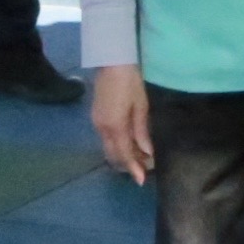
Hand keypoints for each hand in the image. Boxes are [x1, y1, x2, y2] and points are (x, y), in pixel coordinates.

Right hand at [92, 64, 153, 182]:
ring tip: (141, 157)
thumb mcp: (140, 106)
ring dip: (123, 155)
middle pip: (113, 155)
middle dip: (128, 164)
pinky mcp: (96, 117)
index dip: (133, 169)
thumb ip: (141, 131)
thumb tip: (147, 153)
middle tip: (146, 168)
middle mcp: (102, 128)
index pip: (124, 155)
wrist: (111, 62)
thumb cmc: (130, 82)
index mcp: (114, 127)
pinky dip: (118, 146)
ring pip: (109, 148)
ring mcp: (96, 123)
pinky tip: (130, 144)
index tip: (141, 181)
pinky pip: (107, 139)